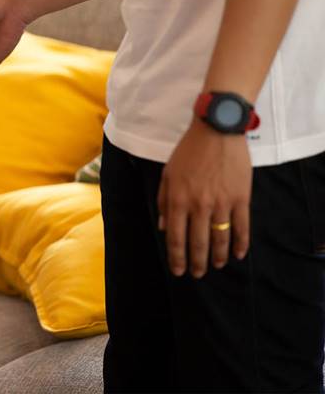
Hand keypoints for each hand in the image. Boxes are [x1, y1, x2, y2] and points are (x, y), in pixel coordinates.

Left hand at [158, 119, 251, 277]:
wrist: (217, 131)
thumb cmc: (188, 151)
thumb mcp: (168, 174)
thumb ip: (164, 202)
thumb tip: (164, 227)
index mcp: (178, 199)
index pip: (176, 238)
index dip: (176, 257)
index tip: (178, 270)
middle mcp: (199, 205)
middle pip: (198, 243)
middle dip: (197, 263)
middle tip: (197, 274)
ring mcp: (222, 203)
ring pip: (220, 238)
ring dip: (219, 256)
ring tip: (217, 266)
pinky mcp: (241, 198)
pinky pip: (242, 227)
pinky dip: (241, 243)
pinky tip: (239, 254)